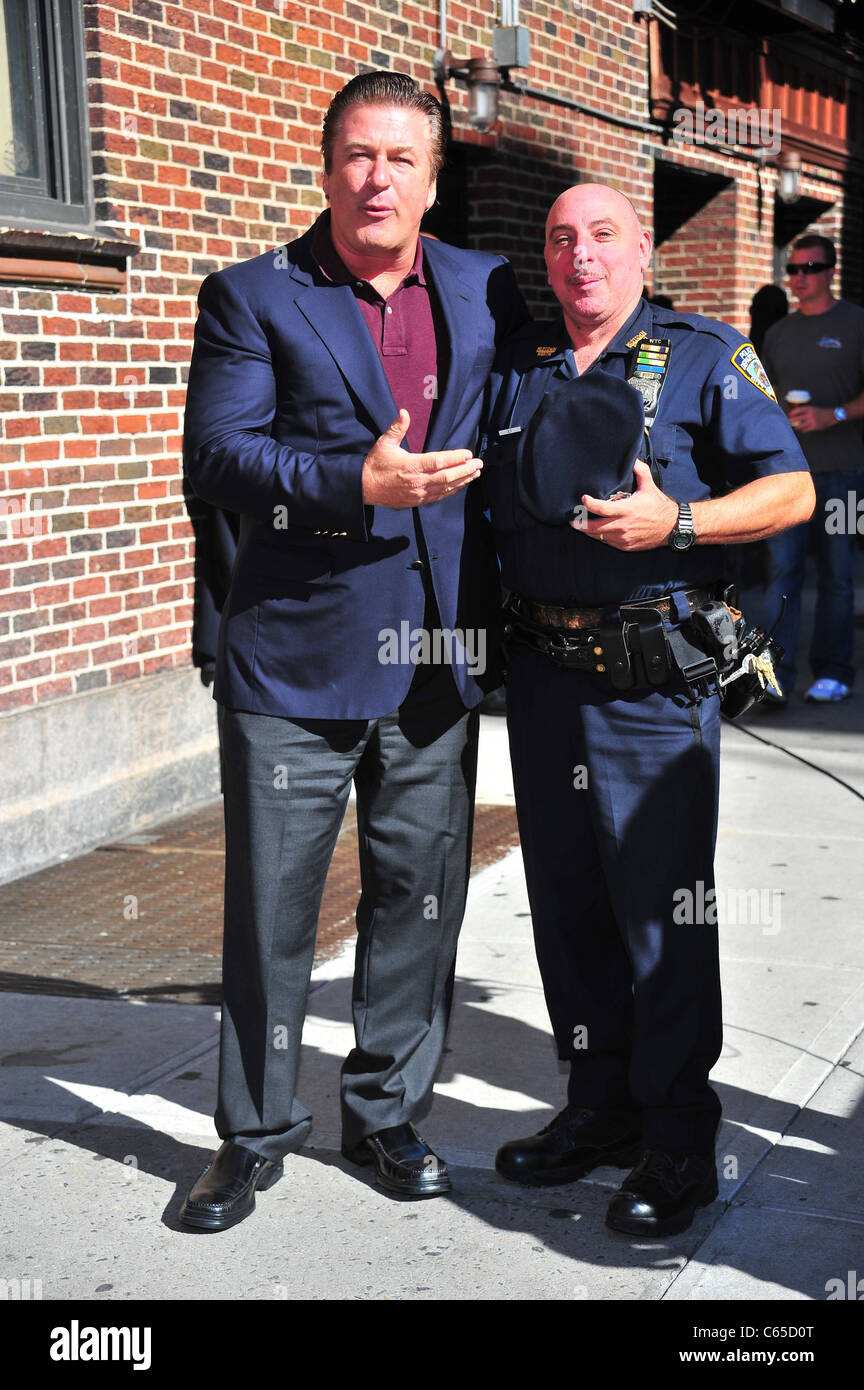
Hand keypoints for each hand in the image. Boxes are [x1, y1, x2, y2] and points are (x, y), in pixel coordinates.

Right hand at [362, 409, 481, 507]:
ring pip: (446, 488)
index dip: (455, 458)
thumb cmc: (375, 464)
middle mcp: (417, 482)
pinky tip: (461, 484)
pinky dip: (452, 490)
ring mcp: (418, 493)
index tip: (468, 454)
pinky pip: (439, 496)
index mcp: (410, 466)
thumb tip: (404, 412)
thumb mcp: (384, 443)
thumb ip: (397, 428)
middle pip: (447, 477)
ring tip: (475, 473)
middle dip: (465, 470)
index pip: (438, 462)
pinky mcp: (418, 501)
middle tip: (479, 464)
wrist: (365, 488)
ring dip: (462, 481)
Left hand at [571, 460, 679, 549]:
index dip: (589, 504)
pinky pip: (608, 543)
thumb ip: (640, 471)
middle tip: (572, 520)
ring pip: (599, 537)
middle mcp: (622, 526)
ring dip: (589, 531)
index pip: (601, 508)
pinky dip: (601, 537)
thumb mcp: (650, 486)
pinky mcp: (625, 546)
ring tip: (581, 525)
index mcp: (626, 510)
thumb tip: (632, 459)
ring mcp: (623, 538)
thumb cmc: (659, 507)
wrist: (671, 528)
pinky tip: (597, 532)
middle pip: (593, 528)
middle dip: (580, 524)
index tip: (583, 498)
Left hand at [788, 405, 833, 432]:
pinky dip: (802, 430)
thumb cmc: (820, 412)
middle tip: (789, 422)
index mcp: (808, 408)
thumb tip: (794, 411)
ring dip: (796, 427)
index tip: (788, 415)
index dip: (790, 413)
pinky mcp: (814, 427)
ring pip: (799, 426)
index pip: (796, 410)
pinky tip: (802, 429)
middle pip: (795, 419)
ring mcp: (811, 421)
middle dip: (790, 421)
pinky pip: (804, 430)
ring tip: (796, 426)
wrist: (831, 415)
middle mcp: (809, 414)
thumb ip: (805, 410)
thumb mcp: (812, 408)